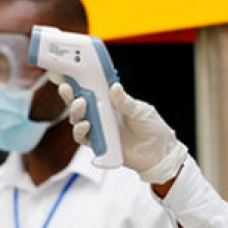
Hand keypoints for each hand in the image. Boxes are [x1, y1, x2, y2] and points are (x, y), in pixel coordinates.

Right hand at [59, 82, 187, 183]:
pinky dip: (81, 131)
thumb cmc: (152, 128)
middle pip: (79, 104)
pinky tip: (86, 125)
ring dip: (75, 112)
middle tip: (68, 88)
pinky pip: (83, 138)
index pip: (91, 90)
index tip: (68, 74)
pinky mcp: (98, 145)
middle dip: (70, 95)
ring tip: (81, 104)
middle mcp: (101, 115)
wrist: (159, 153)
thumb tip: (115, 87)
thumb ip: (125, 102)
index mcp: (110, 102)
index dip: (78, 82)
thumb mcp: (141, 111)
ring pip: (78, 120)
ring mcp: (99, 129)